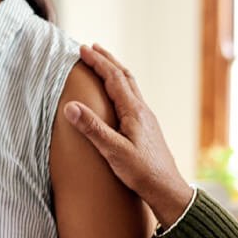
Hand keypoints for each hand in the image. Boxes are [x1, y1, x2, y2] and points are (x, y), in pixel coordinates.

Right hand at [66, 44, 193, 225]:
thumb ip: (92, 128)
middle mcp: (142, 110)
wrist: (167, 189)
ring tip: (103, 65)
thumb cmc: (142, 172)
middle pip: (124, 76)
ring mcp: (146, 118)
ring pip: (130, 86)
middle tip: (92, 48)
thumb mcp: (113, 151)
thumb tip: (70, 106)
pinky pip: (133, 98)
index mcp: (134, 111)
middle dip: (107, 60)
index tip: (83, 49)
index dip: (98, 62)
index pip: (113, 78)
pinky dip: (121, 87)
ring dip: (115, 72)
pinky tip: (118, 97)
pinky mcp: (147, 128)